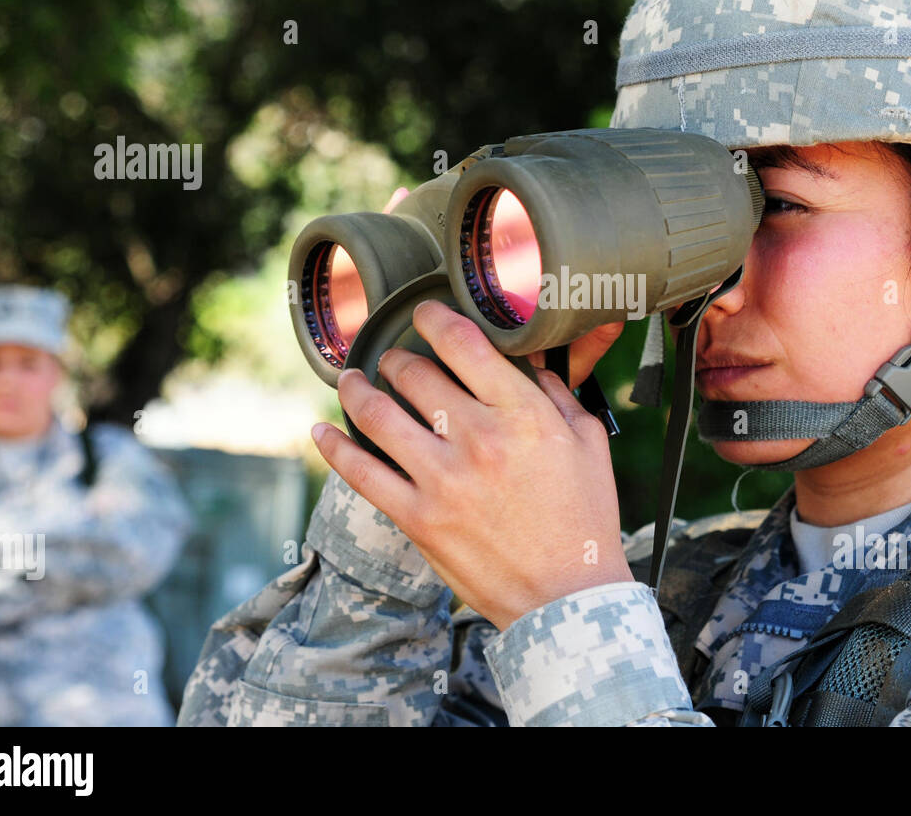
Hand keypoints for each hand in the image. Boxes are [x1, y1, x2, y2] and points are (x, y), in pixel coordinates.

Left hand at [311, 299, 631, 630]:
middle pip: (413, 374)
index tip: (425, 314)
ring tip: (352, 380)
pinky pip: (360, 472)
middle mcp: (478, 438)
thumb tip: (530, 361)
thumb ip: (557, 394)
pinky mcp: (417, 517)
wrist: (567, 596)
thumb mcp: (589, 443)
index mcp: (522, 414)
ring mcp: (442, 479)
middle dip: (397, 358)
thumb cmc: (585, 519)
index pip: (462, 344)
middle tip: (392, 358)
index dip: (434, 318)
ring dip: (356, 389)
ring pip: (378, 414)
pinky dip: (333, 447)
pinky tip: (321, 431)